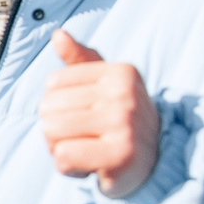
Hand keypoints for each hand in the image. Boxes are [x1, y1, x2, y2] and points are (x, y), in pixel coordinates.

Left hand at [40, 32, 158, 197]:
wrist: (155, 165)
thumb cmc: (120, 123)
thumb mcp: (106, 87)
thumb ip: (80, 61)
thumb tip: (58, 34)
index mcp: (120, 72)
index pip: (53, 83)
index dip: (59, 106)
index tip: (88, 117)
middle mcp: (125, 94)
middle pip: (48, 108)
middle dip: (57, 130)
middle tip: (87, 139)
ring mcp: (124, 124)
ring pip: (52, 131)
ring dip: (61, 149)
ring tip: (88, 152)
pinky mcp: (120, 155)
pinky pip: (63, 156)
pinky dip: (69, 168)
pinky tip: (92, 168)